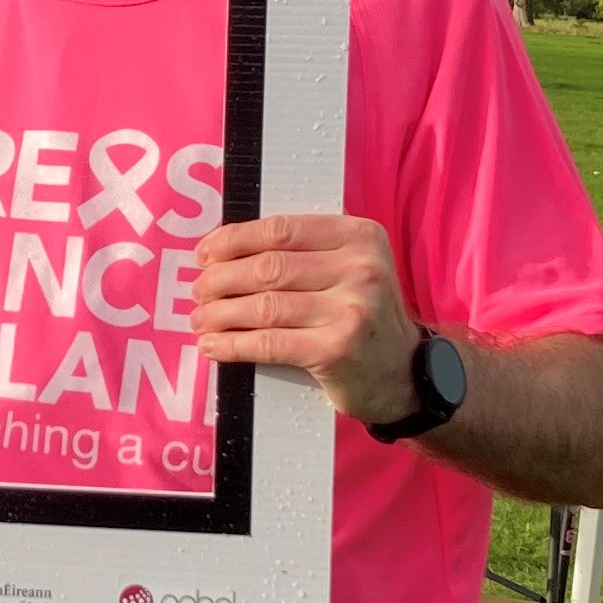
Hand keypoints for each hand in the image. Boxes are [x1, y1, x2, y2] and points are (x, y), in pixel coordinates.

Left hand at [192, 213, 418, 425]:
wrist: (404, 373)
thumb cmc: (362, 316)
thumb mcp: (350, 270)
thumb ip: (305, 253)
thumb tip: (225, 249)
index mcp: (360, 236)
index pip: (281, 229)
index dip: (234, 240)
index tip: (204, 253)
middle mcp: (360, 268)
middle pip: (268, 267)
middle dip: (221, 279)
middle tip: (197, 291)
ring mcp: (351, 309)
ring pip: (264, 305)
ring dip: (220, 313)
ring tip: (200, 319)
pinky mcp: (337, 349)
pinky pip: (269, 343)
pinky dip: (233, 345)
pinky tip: (212, 346)